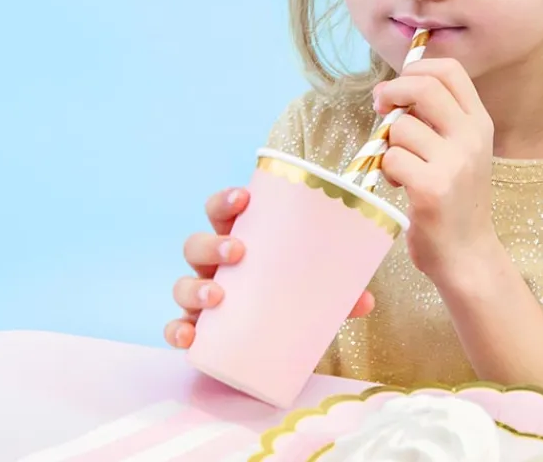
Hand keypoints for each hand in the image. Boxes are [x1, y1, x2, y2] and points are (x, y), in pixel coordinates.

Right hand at [164, 186, 374, 348]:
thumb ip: (339, 291)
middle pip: (196, 243)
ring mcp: (202, 297)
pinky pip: (175, 327)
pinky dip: (176, 330)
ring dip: (194, 286)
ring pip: (181, 282)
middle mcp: (215, 266)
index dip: (226, 199)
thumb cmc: (292, 297)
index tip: (243, 197)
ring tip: (218, 296)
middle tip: (238, 250)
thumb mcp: (315, 289)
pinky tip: (189, 336)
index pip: (223, 210)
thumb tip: (367, 300)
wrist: (274, 345)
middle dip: (212, 242)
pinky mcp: (197, 330)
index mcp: (241, 239)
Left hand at [375, 58, 497, 284]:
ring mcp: (454, 163)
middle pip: (423, 87)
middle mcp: (472, 138)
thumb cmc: (455, 198)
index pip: (450, 70)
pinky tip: (400, 185)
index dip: (417, 67)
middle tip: (381, 106)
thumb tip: (392, 90)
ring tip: (401, 166)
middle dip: (392, 91)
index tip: (400, 85)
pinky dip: (386, 170)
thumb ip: (436, 118)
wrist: (467, 253)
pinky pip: (391, 158)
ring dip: (389, 145)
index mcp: (479, 122)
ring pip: (400, 128)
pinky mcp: (431, 188)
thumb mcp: (460, 150)